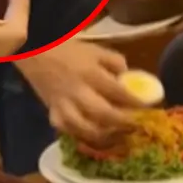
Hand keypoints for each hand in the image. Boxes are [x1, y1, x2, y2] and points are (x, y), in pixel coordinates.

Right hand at [15, 40, 143, 145]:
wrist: (34, 50)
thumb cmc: (66, 47)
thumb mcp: (94, 48)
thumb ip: (113, 61)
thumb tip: (128, 77)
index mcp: (91, 72)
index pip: (118, 92)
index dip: (136, 102)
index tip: (148, 108)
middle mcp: (78, 91)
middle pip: (104, 114)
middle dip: (123, 123)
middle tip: (135, 126)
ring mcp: (63, 104)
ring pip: (84, 128)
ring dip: (103, 135)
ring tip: (115, 134)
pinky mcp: (52, 111)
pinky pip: (65, 129)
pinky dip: (78, 134)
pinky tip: (90, 134)